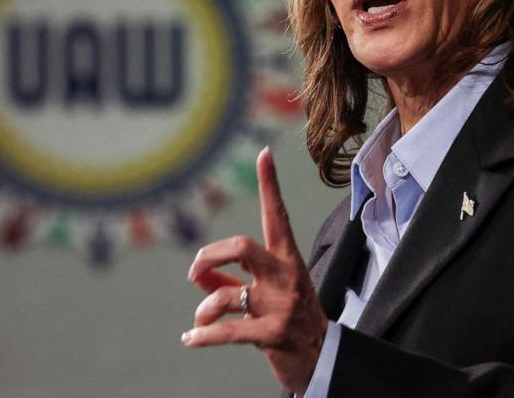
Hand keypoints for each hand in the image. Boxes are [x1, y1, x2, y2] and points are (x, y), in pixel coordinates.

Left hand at [184, 147, 327, 394]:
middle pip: (242, 247)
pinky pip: (228, 330)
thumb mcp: (265, 295)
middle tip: (195, 270)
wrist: (323, 359)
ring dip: (205, 309)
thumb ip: (230, 282)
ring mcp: (281, 305)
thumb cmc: (290, 321)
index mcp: (287, 260)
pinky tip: (191, 339)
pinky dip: (203, 336)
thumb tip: (198, 276)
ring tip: (200, 321)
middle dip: (209, 256)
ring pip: (228, 295)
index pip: (277, 216)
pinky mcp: (273, 334)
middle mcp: (286, 276)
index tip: (264, 153)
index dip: (270, 184)